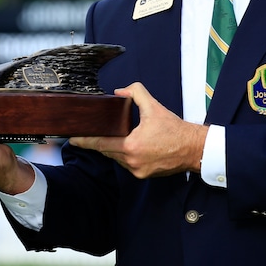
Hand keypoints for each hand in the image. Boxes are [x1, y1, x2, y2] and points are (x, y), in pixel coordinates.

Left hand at [69, 82, 206, 178]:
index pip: (101, 143)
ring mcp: (138, 170)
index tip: (72, 139)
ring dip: (112, 148)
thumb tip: (120, 91)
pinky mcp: (144, 174)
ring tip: (108, 137)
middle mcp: (132, 161)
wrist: (193, 148)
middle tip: (86, 135)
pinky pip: (127, 164)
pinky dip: (124, 155)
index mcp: (131, 146)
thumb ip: (136, 93)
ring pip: (117, 158)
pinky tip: (125, 145)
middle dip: (98, 143)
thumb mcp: (154, 107)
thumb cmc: (175, 129)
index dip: (85, 141)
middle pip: (107, 151)